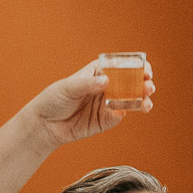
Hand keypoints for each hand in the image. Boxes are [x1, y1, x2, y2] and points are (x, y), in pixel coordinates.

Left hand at [26, 59, 154, 147]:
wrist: (44, 125)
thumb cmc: (53, 99)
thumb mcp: (68, 87)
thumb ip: (87, 84)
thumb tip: (106, 81)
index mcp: (98, 73)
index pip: (121, 67)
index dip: (136, 67)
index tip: (146, 69)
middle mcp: (106, 88)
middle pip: (130, 84)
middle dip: (143, 84)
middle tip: (149, 86)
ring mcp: (107, 104)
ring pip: (130, 101)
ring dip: (141, 101)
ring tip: (147, 103)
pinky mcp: (105, 121)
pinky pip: (119, 117)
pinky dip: (124, 114)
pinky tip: (122, 113)